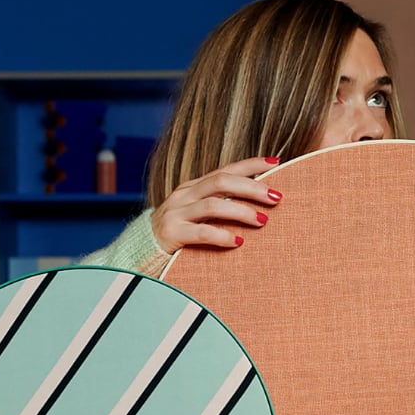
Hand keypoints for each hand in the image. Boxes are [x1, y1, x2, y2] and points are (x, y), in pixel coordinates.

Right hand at [149, 156, 282, 252]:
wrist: (138, 252)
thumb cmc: (177, 235)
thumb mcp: (196, 215)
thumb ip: (219, 206)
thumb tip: (257, 205)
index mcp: (193, 187)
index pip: (225, 169)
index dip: (251, 164)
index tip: (276, 162)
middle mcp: (184, 195)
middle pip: (222, 182)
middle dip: (252, 187)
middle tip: (276, 197)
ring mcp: (175, 213)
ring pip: (213, 205)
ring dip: (241, 211)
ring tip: (262, 220)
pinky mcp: (170, 234)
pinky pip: (201, 232)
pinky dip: (223, 235)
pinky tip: (238, 241)